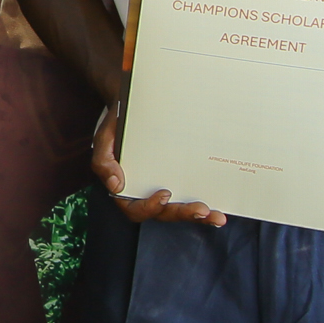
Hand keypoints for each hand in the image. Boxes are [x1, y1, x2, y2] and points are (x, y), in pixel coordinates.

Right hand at [93, 101, 225, 224]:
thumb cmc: (119, 124)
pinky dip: (204, 208)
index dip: (150, 207)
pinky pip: (190, 198)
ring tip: (215, 216)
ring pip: (179, 210)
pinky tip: (219, 209)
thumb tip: (115, 185)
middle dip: (183, 213)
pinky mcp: (179, 181)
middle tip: (202, 210)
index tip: (165, 194)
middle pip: (163, 213)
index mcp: (125, 188)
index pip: (135, 208)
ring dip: (198, 216)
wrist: (135, 106)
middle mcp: (145, 193)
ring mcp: (163, 188)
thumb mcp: (105, 139)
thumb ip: (104, 161)